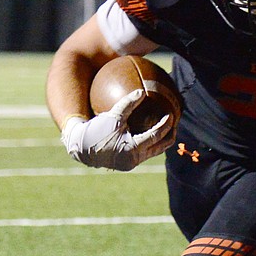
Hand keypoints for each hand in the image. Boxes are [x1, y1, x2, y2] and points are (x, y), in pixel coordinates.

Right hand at [60, 89, 174, 170]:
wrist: (80, 147)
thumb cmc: (95, 130)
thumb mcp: (112, 115)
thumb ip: (128, 103)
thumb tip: (142, 91)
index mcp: (132, 149)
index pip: (156, 135)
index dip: (166, 125)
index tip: (171, 114)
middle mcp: (134, 159)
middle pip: (160, 147)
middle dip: (170, 135)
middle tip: (175, 123)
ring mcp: (131, 163)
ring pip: (153, 151)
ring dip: (161, 140)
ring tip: (168, 128)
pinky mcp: (127, 164)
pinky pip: (144, 152)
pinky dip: (150, 143)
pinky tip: (151, 132)